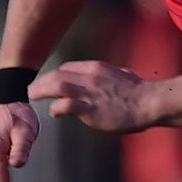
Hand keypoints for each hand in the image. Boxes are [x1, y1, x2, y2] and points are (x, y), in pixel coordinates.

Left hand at [31, 61, 154, 133]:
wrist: (150, 102)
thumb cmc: (141, 92)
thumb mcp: (125, 76)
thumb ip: (116, 75)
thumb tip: (120, 74)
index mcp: (97, 69)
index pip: (67, 68)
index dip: (53, 75)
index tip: (46, 82)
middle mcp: (90, 77)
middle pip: (57, 75)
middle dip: (41, 82)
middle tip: (31, 90)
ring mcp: (89, 92)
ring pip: (57, 86)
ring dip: (41, 90)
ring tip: (32, 96)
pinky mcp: (90, 108)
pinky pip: (66, 105)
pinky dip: (56, 108)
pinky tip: (53, 113)